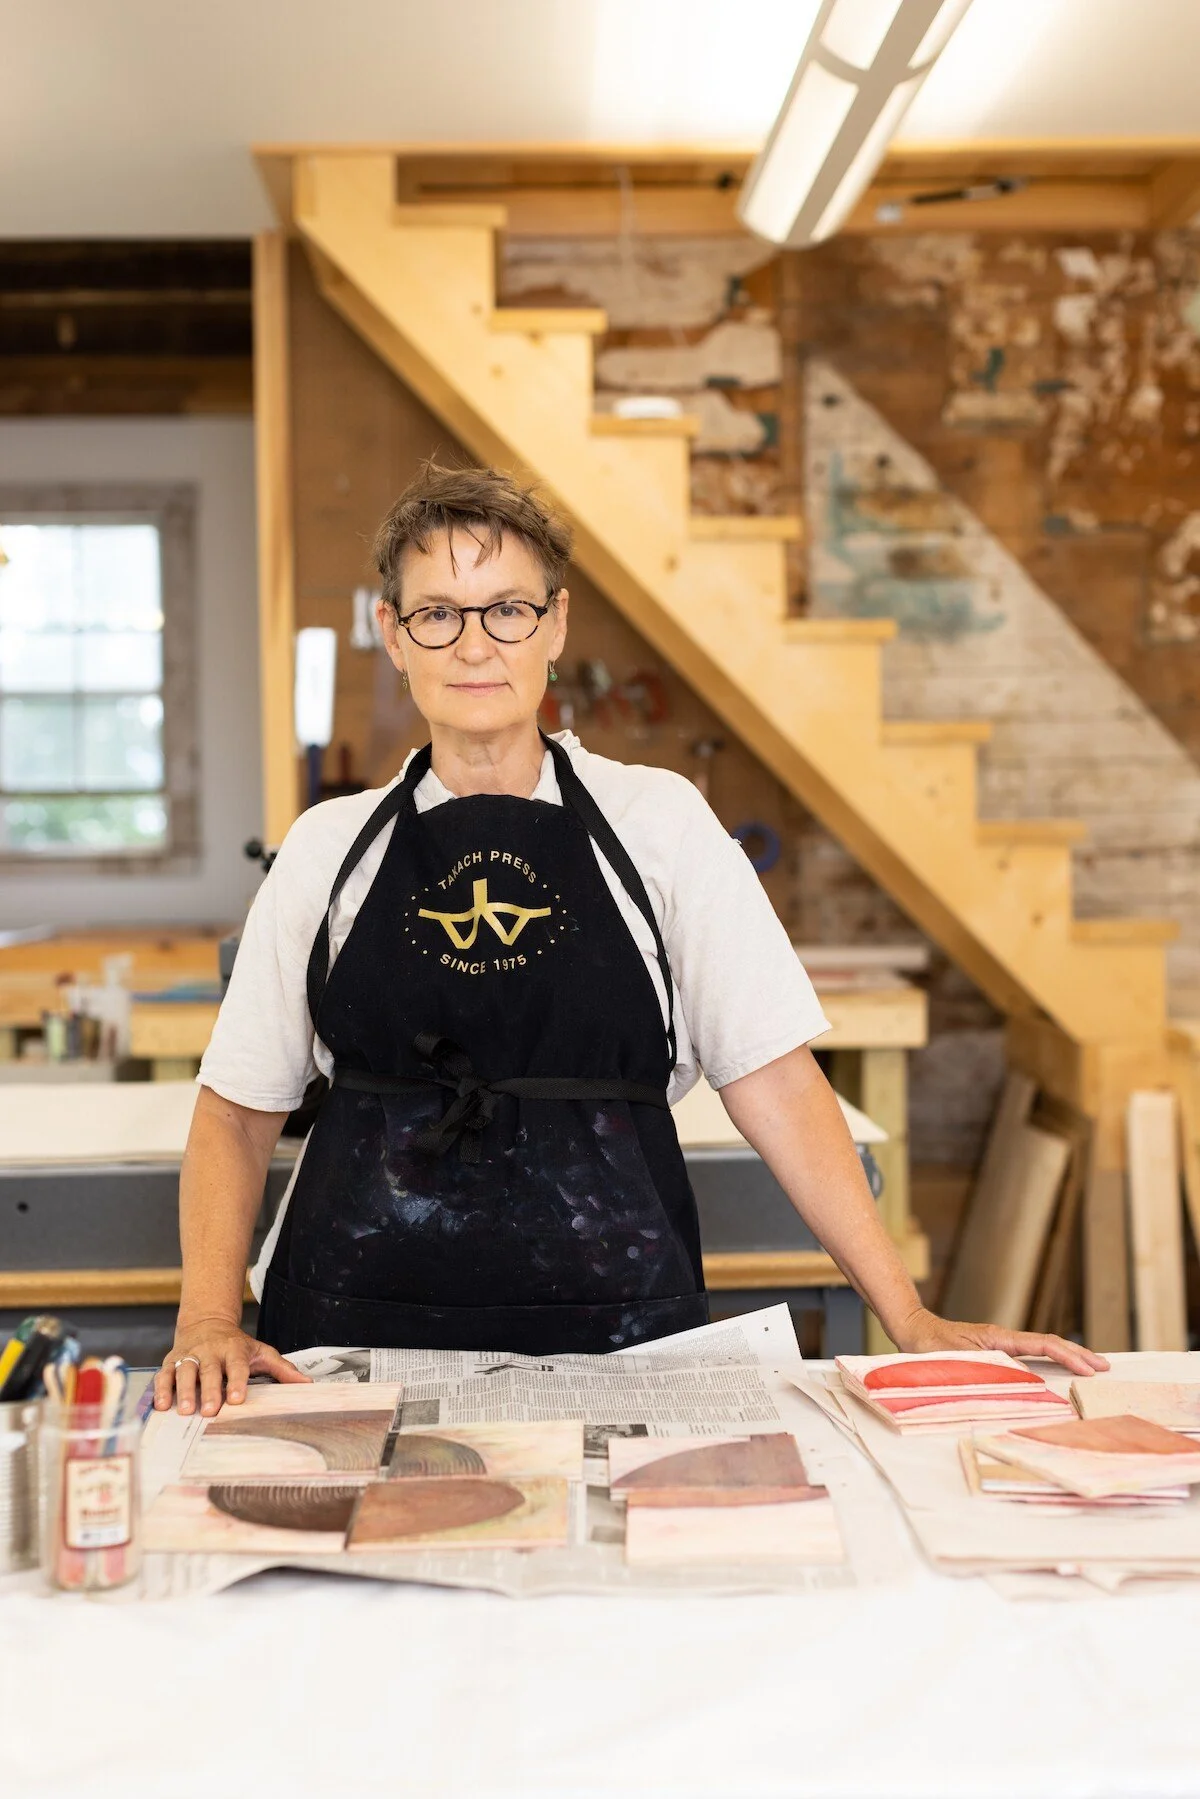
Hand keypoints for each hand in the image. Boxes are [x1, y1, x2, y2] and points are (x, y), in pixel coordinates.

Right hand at [154, 1316, 312, 1416]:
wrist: (206, 1323)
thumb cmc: (237, 1345)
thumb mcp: (260, 1352)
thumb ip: (282, 1369)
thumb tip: (307, 1384)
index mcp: (233, 1349)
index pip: (237, 1365)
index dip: (237, 1381)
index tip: (237, 1398)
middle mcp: (210, 1351)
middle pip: (209, 1370)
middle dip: (209, 1390)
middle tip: (210, 1410)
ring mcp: (189, 1355)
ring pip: (184, 1371)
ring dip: (184, 1391)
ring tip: (185, 1411)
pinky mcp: (171, 1361)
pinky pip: (164, 1375)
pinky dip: (161, 1389)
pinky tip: (161, 1406)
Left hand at [890, 1306, 1109, 1378]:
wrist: (914, 1331)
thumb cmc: (929, 1347)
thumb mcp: (955, 1360)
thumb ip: (984, 1368)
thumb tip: (1017, 1378)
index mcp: (999, 1338)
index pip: (1042, 1345)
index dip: (1067, 1356)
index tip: (1088, 1368)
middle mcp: (1005, 1339)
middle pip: (1050, 1344)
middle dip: (1078, 1355)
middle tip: (1105, 1366)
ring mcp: (1003, 1344)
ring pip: (1043, 1349)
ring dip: (1068, 1357)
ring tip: (1093, 1367)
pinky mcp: (998, 1350)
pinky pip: (1031, 1355)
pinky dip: (1051, 1361)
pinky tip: (1059, 1370)